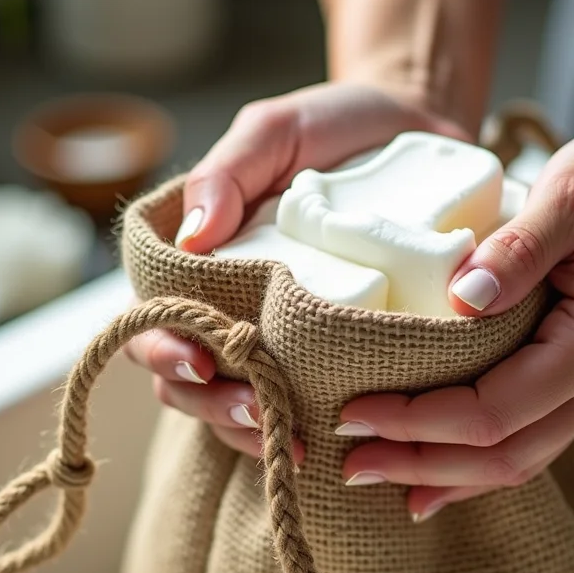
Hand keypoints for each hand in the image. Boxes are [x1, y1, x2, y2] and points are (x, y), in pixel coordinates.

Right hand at [125, 81, 469, 462]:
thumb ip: (229, 171)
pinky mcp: (338, 353)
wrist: (419, 129)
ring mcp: (282, 336)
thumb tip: (192, 236)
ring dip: (259, 434)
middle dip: (214, 407)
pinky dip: (312, 430)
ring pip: (242, 408)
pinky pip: (311, 406)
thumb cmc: (335, 127)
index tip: (199, 360)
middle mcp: (232, 306)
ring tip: (297, 444)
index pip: (154, 319)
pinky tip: (333, 443)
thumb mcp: (277, 130)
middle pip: (189, 382)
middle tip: (259, 415)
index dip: (161, 350)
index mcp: (201, 263)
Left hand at [337, 117, 573, 520]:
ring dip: (451, 473)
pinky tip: (443, 467)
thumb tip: (458, 298)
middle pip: (506, 455)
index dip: (418, 422)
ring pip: (524, 457)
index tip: (355, 414)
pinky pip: (539, 434)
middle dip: (423, 465)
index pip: (493, 410)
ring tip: (383, 475)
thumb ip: (515, 250)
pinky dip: (486, 455)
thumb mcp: (568, 191)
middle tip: (352, 465)